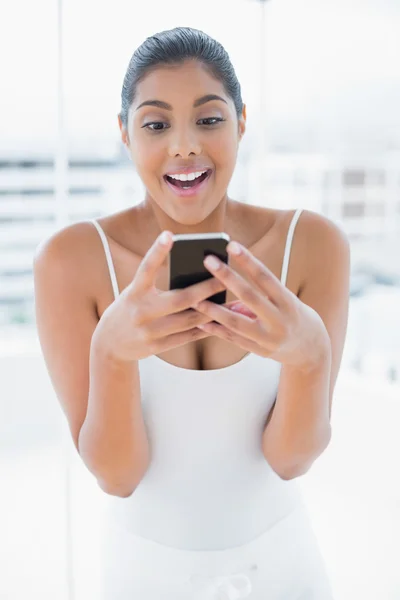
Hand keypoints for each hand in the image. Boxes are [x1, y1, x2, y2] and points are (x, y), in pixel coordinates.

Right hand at [93, 231, 224, 361]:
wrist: (109, 344)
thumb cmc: (130, 308)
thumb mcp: (135, 293)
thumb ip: (156, 285)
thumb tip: (193, 275)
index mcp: (134, 292)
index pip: (146, 269)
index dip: (157, 251)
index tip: (169, 234)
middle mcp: (140, 311)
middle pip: (180, 299)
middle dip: (205, 288)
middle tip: (224, 278)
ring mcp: (148, 331)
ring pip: (189, 320)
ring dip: (212, 311)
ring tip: (232, 302)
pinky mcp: (156, 347)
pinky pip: (187, 337)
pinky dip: (205, 328)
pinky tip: (220, 321)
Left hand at [192, 241, 330, 370]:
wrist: (312, 350)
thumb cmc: (294, 316)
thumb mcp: (284, 301)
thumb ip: (259, 295)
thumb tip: (227, 286)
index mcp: (288, 302)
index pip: (265, 277)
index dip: (247, 260)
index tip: (231, 245)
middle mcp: (280, 320)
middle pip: (249, 296)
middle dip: (227, 277)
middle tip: (207, 261)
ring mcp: (269, 339)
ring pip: (237, 323)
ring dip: (214, 310)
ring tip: (196, 299)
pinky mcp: (260, 352)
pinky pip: (235, 339)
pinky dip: (217, 330)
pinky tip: (201, 322)